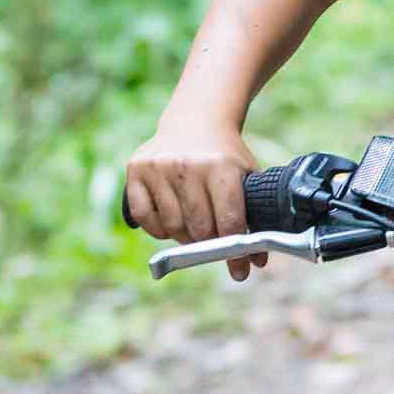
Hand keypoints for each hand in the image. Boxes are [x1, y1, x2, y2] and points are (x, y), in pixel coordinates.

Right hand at [125, 120, 263, 279]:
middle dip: (209, 244)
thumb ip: (253, 216)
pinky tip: (171, 219)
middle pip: (199, 229)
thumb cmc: (224, 156)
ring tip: (194, 224)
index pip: (228, 222)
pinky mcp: (136, 169)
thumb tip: (256, 261)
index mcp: (221, 166)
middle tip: (214, 243)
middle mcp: (187, 165)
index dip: (235, 253)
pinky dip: (158, 228)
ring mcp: (159, 166)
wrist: (195, 122)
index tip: (240, 271)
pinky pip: (144, 218)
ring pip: (172, 227)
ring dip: (184, 236)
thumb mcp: (246, 176)